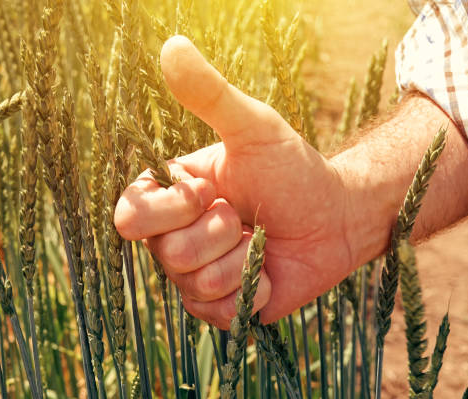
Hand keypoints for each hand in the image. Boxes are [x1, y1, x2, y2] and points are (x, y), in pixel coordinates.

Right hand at [115, 36, 352, 328]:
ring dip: (240, 260)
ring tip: (260, 240)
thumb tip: (170, 45)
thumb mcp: (253, 127)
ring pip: (195, 284)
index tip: (213, 191)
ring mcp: (197, 276)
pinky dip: (253, 290)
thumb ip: (209, 93)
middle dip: (219, 232)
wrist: (336, 217)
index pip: (130, 217)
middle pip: (167, 255)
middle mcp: (176, 238)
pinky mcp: (222, 307)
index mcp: (172, 197)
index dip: (173, 209)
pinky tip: (266, 271)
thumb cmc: (294, 169)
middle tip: (245, 215)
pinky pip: (219, 313)